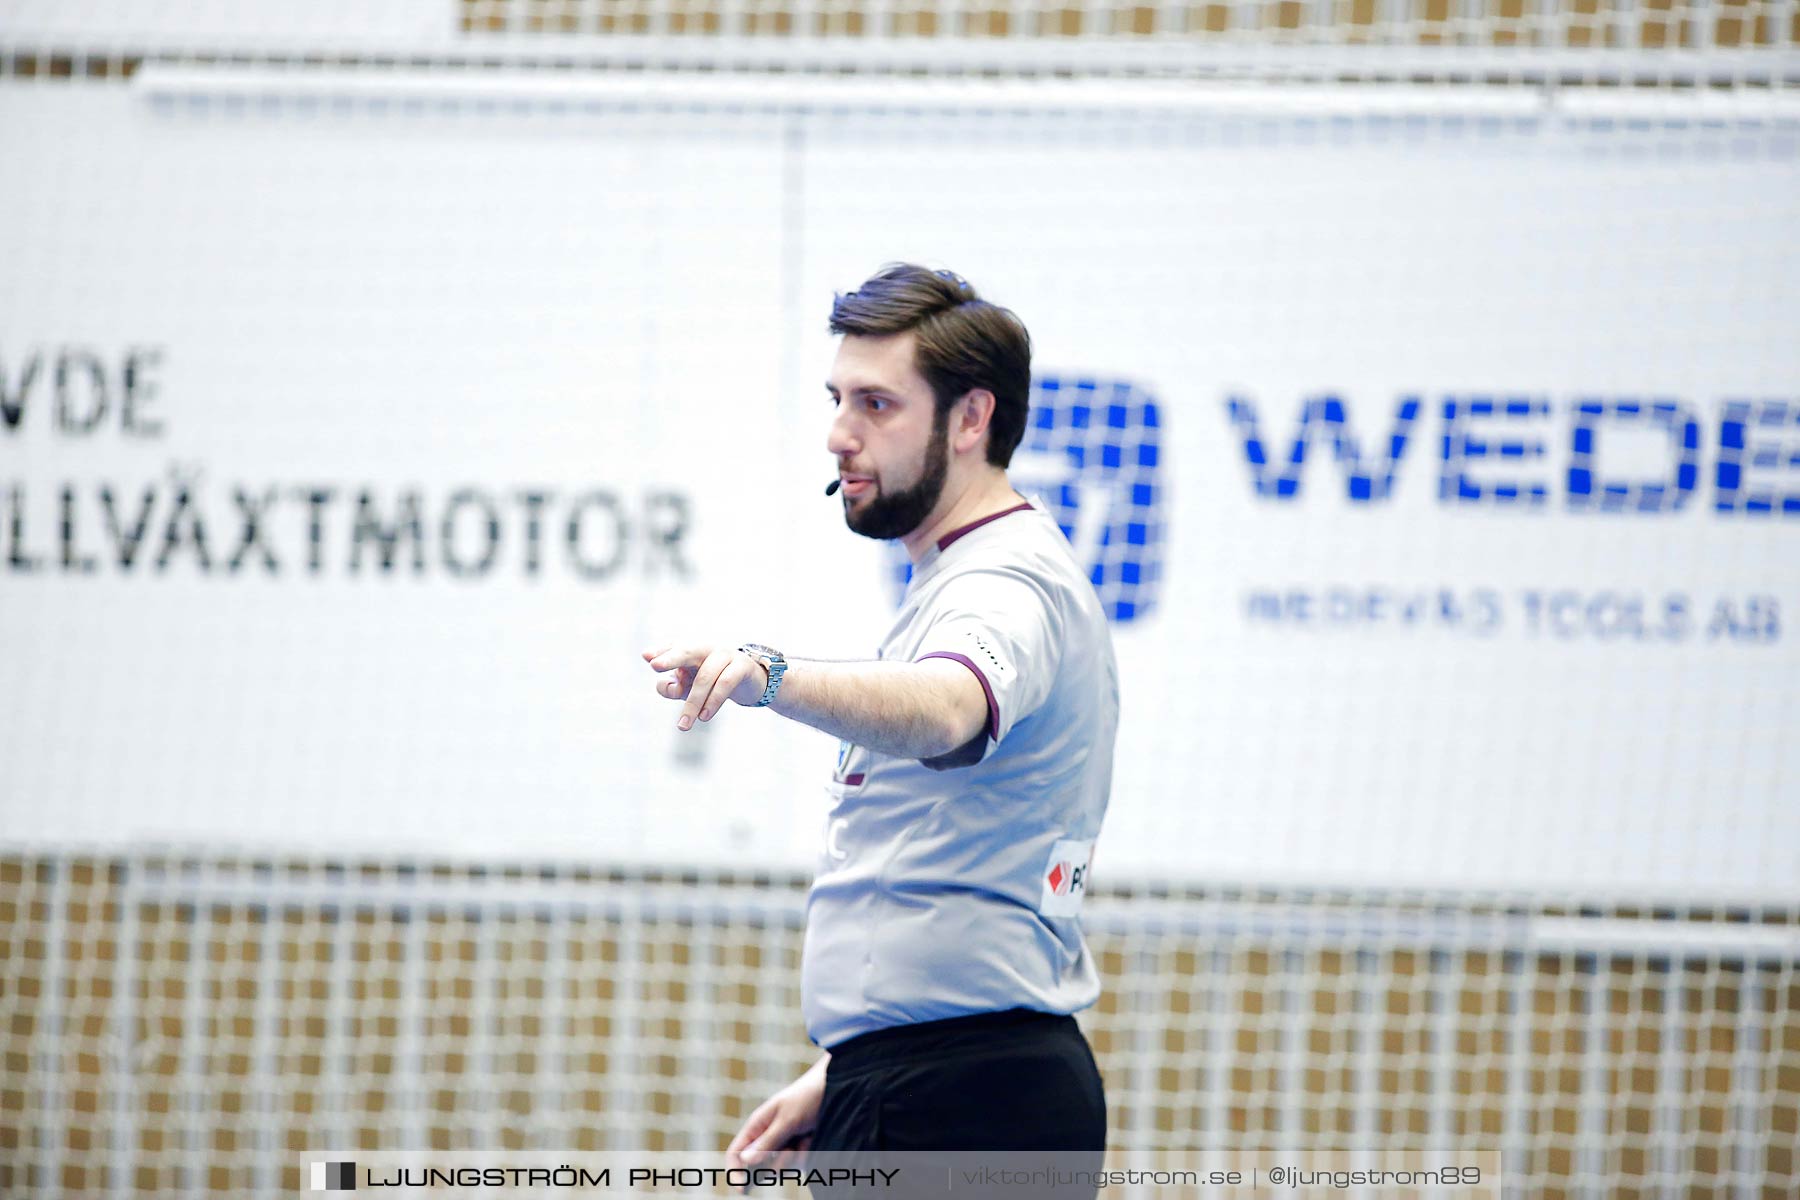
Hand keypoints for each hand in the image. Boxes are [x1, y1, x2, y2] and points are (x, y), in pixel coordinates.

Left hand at [643, 644, 770, 731]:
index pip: (673, 647)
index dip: (660, 651)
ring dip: (693, 702)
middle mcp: (707, 648)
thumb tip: (665, 686)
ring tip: (683, 725)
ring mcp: (726, 655)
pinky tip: (704, 717)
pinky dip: (713, 701)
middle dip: (671, 658)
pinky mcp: (742, 667)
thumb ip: (673, 687)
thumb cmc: (713, 683)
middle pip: (687, 650)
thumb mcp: (690, 687)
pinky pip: (725, 683)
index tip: (646, 657)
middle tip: (654, 666)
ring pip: (705, 677)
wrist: (751, 683)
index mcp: (692, 651)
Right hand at [725, 1057, 827, 1183]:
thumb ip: (768, 1141)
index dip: (735, 1171)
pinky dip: (805, 1156)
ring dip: (792, 1159)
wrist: (837, 1090)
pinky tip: (812, 1140)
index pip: (737, 1153)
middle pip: (758, 1167)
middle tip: (789, 1150)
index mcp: (757, 1126)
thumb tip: (745, 1161)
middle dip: (773, 1165)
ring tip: (803, 1139)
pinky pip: (797, 1166)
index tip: (742, 1188)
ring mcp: (784, 1146)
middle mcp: (768, 1138)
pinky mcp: (800, 1151)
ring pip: (780, 1169)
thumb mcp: (787, 1119)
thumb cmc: (807, 1098)